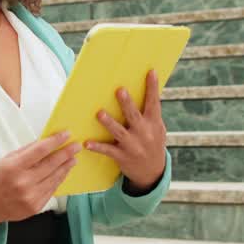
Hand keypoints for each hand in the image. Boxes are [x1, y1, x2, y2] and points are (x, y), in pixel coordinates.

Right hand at [0, 132, 79, 225]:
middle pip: (51, 164)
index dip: (55, 141)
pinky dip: (59, 179)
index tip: (66, 134)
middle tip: (76, 146)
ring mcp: (31, 196)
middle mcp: (23, 183)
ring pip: (55, 178)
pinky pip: (52, 190)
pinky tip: (63, 172)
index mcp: (14, 167)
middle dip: (66, 153)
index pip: (40, 150)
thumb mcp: (6, 160)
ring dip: (66, 166)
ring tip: (73, 158)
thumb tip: (46, 141)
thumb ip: (26, 151)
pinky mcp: (36, 206)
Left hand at [86, 70, 167, 192]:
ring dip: (109, 123)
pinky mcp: (122, 156)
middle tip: (119, 90)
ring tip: (99, 113)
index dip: (152, 87)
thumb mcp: (157, 128)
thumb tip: (143, 89)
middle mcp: (144, 134)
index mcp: (154, 124)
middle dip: (127, 103)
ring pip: (119, 132)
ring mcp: (133, 146)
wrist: (152, 172)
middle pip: (134, 116)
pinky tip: (86, 143)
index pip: (154, 103)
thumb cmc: (152, 142)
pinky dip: (97, 147)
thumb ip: (149, 113)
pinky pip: (108, 151)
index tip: (150, 72)